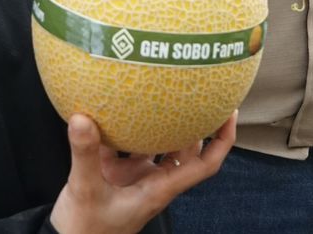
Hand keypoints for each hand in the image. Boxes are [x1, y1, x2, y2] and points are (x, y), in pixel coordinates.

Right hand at [49, 112, 236, 233]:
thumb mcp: (85, 190)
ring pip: (160, 144)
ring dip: (164, 123)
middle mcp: (153, 181)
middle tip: (203, 93)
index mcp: (159, 189)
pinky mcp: (116, 172)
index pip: (204, 165)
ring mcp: (136, 176)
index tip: (229, 113)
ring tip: (169, 94)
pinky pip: (127, 143)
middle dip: (198, 124)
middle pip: (187, 149)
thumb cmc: (86, 230)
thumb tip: (82, 119)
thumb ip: (86, 154)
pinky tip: (119, 106)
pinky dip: (126, 127)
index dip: (222, 140)